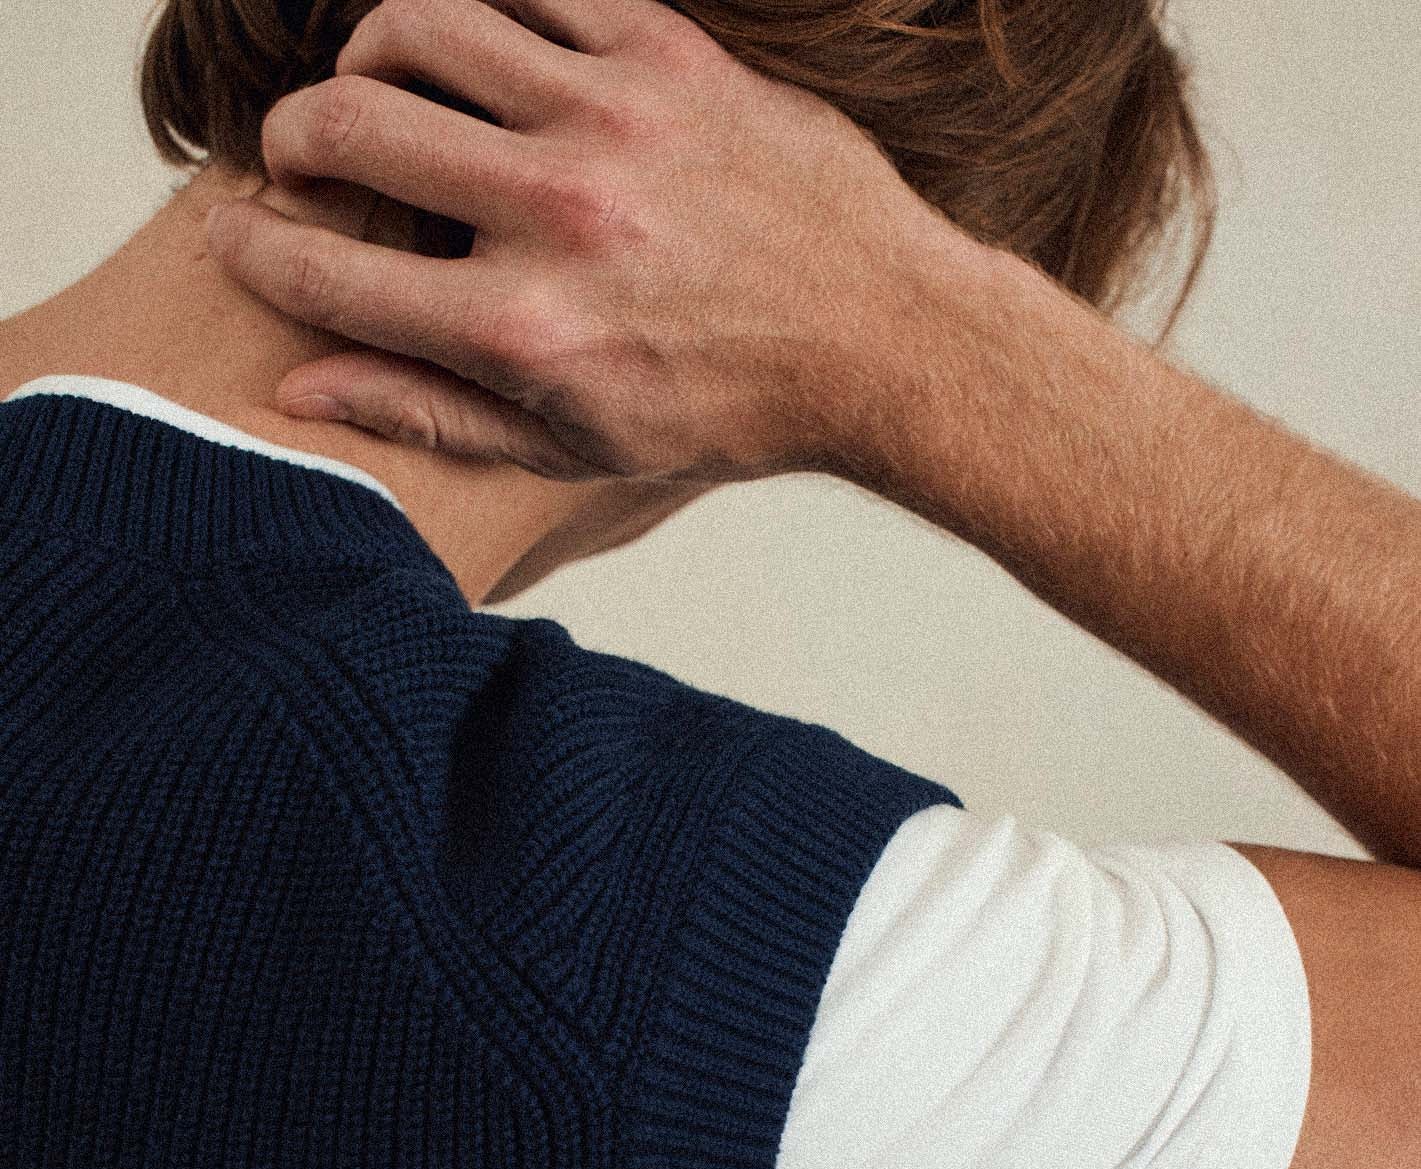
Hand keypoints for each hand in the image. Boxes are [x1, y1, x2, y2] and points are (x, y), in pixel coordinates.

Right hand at [202, 0, 955, 486]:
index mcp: (526, 333)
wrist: (878, 338)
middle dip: (293, 138)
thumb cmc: (731, 404)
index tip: (242, 236)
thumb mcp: (576, 445)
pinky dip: (476, 6)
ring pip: (424, 26)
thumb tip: (303, 386)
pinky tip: (471, 47)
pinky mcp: (666, 56)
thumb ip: (433, 413)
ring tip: (376, 87)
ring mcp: (610, 121)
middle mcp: (557, 216)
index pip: (335, 276)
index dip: (262, 253)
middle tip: (301, 156)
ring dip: (368, 50)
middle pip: (353, 127)